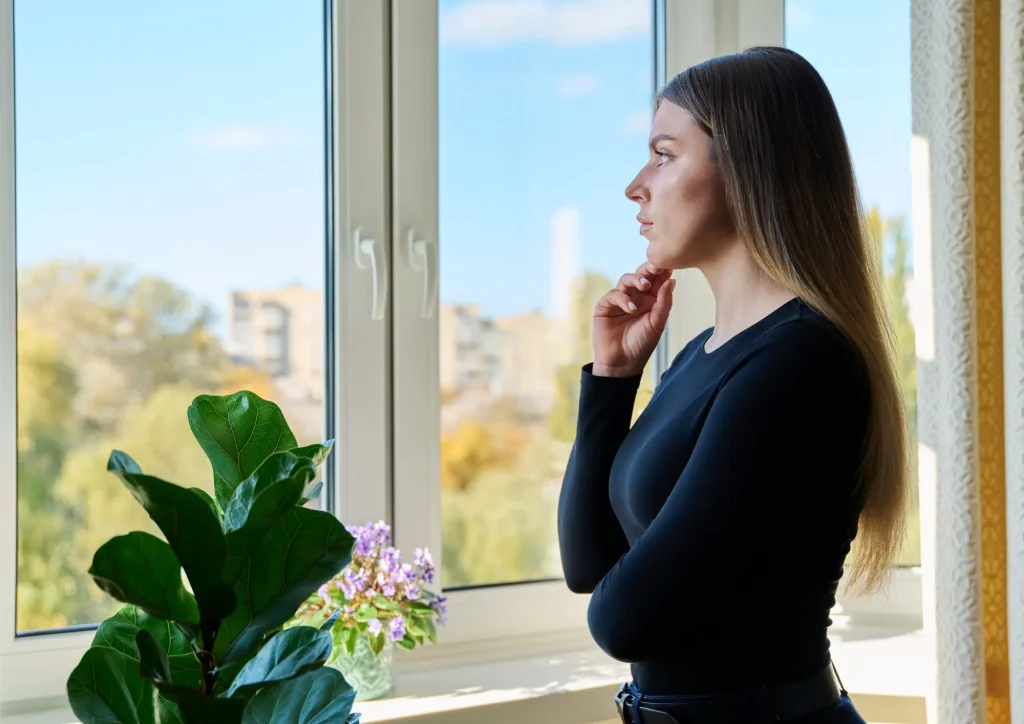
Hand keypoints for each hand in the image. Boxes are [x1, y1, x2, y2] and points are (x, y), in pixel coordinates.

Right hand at [592, 263, 674, 377]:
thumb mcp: (657, 324)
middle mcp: (636, 297)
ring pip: (626, 279)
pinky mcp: (605, 306)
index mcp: (651, 300)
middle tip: (655, 267)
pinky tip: (631, 308)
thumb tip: (672, 280)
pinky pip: (614, 294)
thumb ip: (664, 302)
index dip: (662, 271)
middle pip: (641, 275)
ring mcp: (620, 301)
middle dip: (648, 269)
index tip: (669, 264)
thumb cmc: (641, 345)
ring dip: (636, 279)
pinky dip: (623, 298)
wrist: (621, 363)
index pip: (657, 280)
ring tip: (644, 286)